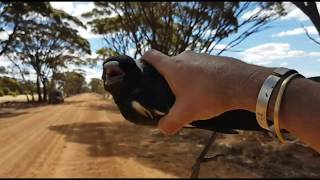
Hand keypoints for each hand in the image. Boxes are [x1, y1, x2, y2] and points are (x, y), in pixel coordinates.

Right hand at [142, 49, 272, 134]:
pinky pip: (199, 68)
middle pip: (168, 64)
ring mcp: (200, 56)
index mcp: (173, 66)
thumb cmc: (210, 95)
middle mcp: (185, 56)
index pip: (150, 55)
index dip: (144, 62)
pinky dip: (199, 78)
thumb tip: (163, 128)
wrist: (242, 84)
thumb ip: (170, 123)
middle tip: (172, 95)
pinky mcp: (213, 60)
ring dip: (185, 79)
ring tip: (192, 96)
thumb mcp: (186, 113)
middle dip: (167, 79)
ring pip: (185, 67)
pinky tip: (207, 92)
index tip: (145, 72)